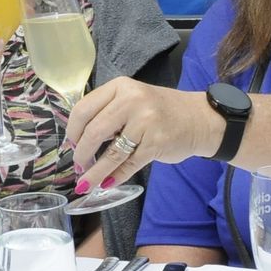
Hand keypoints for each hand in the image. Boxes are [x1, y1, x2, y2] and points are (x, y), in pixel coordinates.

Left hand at [63, 77, 221, 193]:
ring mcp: (146, 122)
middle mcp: (132, 101)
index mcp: (121, 87)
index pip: (84, 109)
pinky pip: (129, 164)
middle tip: (78, 165)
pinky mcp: (156, 143)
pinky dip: (115, 177)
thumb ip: (108, 112)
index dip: (73, 131)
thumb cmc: (160, 111)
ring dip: (95, 172)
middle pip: (94, 131)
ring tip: (85, 183)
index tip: (70, 144)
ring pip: (111, 152)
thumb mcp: (132, 99)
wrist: (200, 119)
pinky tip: (107, 183)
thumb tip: (77, 141)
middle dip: (81, 153)